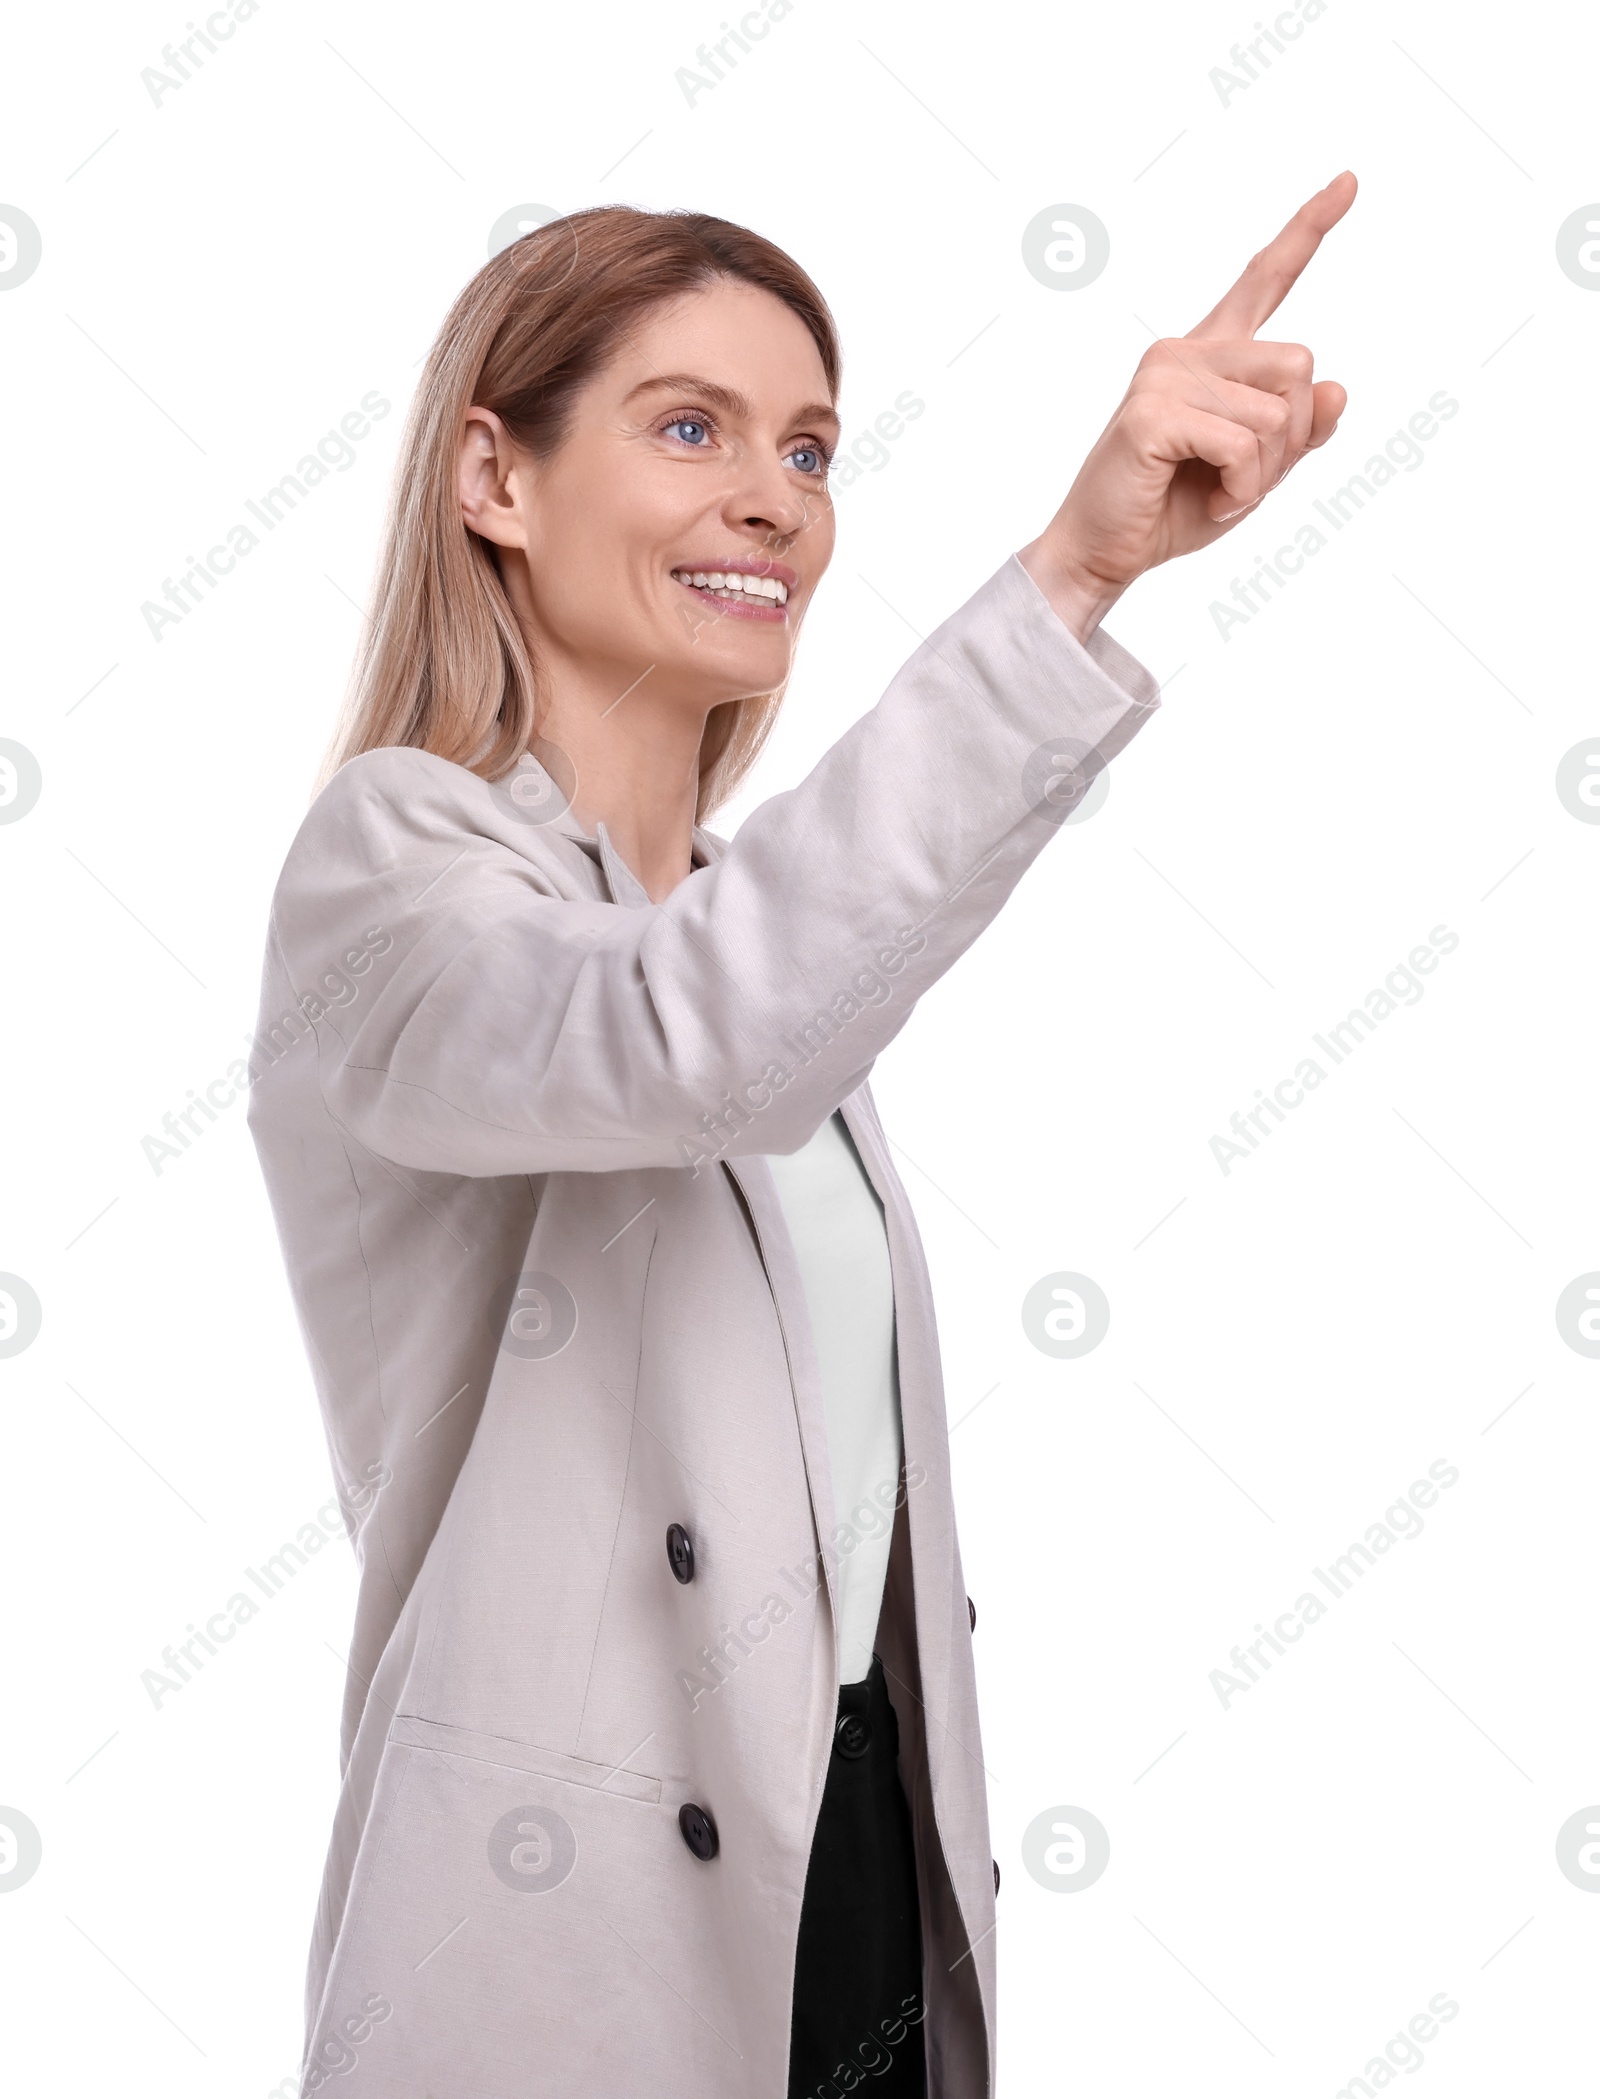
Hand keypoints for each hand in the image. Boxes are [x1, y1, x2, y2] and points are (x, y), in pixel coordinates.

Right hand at [1018, 172, 1356, 641]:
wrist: (1104, 553)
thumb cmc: (1171, 510)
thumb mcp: (1253, 473)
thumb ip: (1296, 433)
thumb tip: (1336, 389)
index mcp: (1209, 355)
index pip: (1265, 280)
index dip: (1308, 230)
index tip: (1349, 180)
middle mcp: (1186, 351)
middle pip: (1298, 360)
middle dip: (1292, 436)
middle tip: (1245, 480)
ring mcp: (1165, 376)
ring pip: (1277, 412)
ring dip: (1264, 474)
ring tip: (1222, 495)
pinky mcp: (1151, 412)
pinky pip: (1242, 445)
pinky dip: (1241, 489)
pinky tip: (1212, 503)